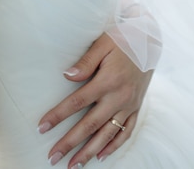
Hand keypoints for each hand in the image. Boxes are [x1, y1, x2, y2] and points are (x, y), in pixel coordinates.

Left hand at [38, 33, 152, 167]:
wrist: (150, 39)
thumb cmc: (123, 38)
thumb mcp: (103, 43)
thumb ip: (86, 61)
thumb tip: (67, 76)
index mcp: (108, 80)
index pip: (78, 102)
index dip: (59, 116)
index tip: (42, 127)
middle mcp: (119, 96)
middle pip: (90, 125)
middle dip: (70, 143)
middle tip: (53, 157)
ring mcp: (130, 104)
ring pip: (108, 134)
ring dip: (90, 151)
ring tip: (74, 165)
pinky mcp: (137, 106)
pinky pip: (126, 131)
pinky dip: (114, 145)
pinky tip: (101, 155)